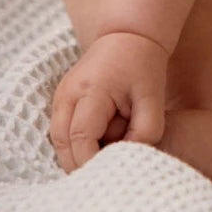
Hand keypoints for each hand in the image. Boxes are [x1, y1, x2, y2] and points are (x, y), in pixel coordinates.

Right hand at [48, 31, 170, 172]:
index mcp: (90, 90)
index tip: (111, 174)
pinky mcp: (62, 100)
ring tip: (104, 158)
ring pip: (58, 140)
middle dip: (80, 164)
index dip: (91, 161)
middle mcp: (67, 94)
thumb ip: (145, 131)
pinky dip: (75, 145)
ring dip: (76, 154)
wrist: (129, 36)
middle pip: (61, 143)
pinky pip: (62, 132)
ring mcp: (60, 96)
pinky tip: (97, 146)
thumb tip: (129, 159)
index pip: (80, 137)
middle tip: (105, 174)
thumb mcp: (153, 98)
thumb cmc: (144, 66)